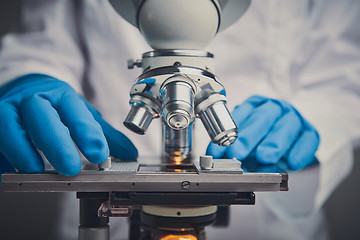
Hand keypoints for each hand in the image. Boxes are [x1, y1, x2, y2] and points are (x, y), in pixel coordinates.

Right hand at [0, 74, 136, 175]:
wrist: (24, 88)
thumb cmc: (54, 105)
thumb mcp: (80, 113)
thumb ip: (102, 133)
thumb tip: (129, 153)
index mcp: (61, 96)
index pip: (76, 112)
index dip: (87, 133)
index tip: (100, 154)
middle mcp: (33, 101)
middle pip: (42, 118)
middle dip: (56, 144)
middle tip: (71, 168)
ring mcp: (8, 111)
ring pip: (9, 128)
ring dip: (23, 152)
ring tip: (36, 171)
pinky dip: (4, 158)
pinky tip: (11, 171)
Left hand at [206, 95, 318, 169]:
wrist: (289, 144)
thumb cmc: (261, 141)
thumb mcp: (245, 144)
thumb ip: (235, 150)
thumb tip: (223, 161)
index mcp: (254, 106)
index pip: (240, 115)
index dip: (228, 133)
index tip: (219, 149)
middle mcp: (274, 108)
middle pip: (262, 117)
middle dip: (248, 136)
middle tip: (238, 151)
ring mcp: (293, 118)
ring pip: (286, 126)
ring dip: (274, 143)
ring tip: (264, 157)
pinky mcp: (310, 132)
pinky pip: (307, 140)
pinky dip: (299, 152)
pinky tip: (291, 163)